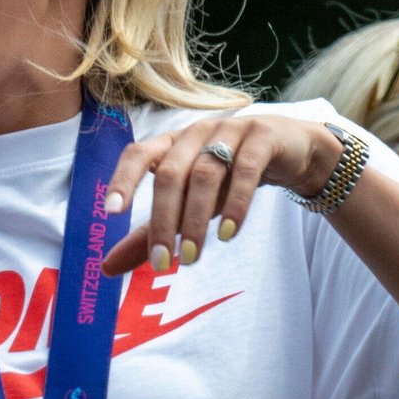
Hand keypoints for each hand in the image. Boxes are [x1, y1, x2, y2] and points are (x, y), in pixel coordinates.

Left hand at [99, 110, 343, 273]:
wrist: (292, 152)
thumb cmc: (230, 177)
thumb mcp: (190, 205)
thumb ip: (150, 234)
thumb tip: (106, 268)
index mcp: (171, 144)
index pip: (138, 154)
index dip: (123, 180)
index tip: (111, 213)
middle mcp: (196, 133)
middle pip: (170, 174)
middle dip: (162, 220)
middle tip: (162, 263)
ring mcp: (230, 130)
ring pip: (205, 174)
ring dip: (195, 219)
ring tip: (192, 257)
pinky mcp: (263, 137)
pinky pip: (245, 170)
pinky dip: (235, 203)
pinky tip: (228, 233)